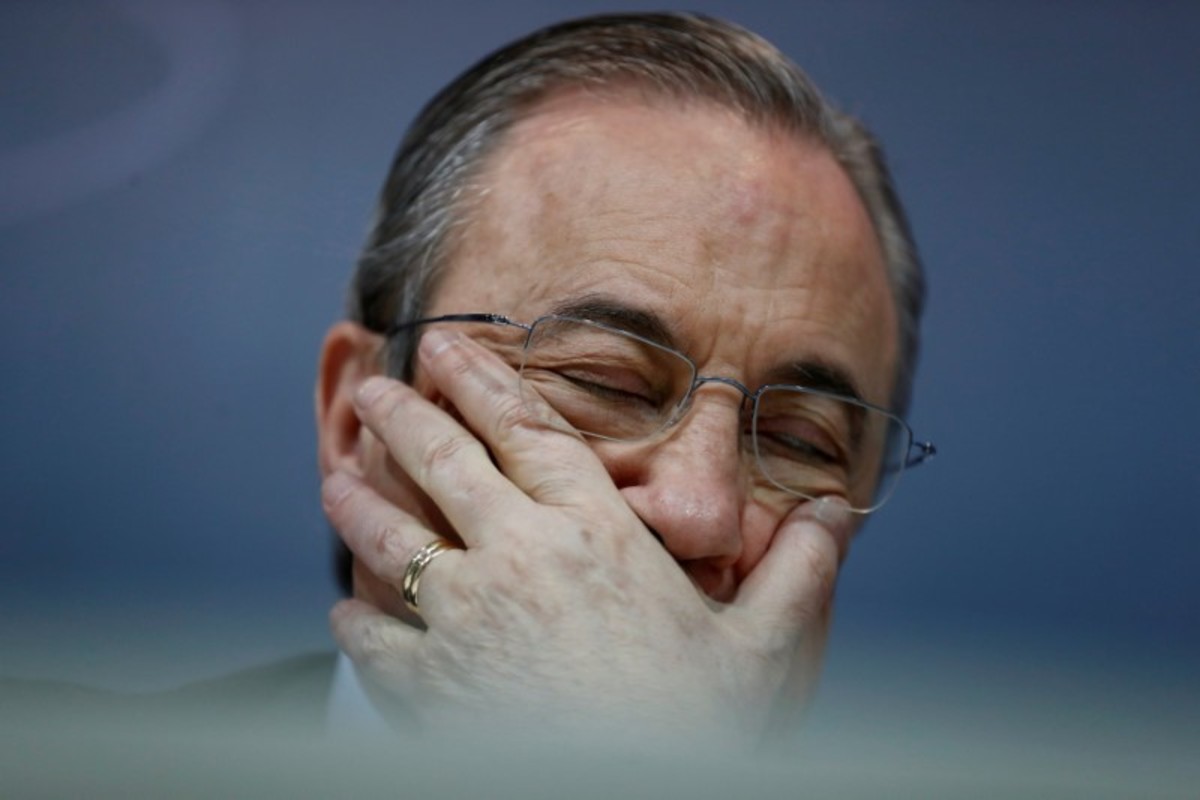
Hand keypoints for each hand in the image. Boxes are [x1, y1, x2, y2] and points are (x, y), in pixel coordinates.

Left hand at [322, 328, 852, 741]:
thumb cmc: (699, 732)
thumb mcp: (765, 649)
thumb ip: (799, 572)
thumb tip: (839, 513)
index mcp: (598, 533)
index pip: (528, 430)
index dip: (480, 379)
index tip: (442, 346)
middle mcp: (520, 559)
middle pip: (442, 463)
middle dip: (401, 416)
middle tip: (370, 387)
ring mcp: (464, 621)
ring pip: (389, 536)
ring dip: (358, 499)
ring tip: (334, 474)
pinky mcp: (429, 686)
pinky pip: (373, 636)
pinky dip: (356, 617)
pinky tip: (346, 611)